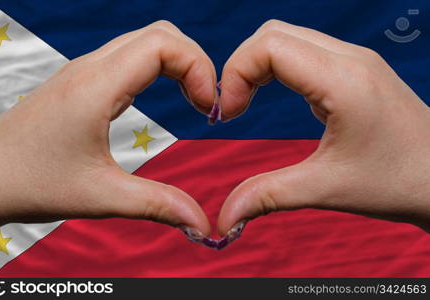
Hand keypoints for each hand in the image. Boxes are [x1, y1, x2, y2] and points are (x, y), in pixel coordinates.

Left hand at [0, 21, 215, 234]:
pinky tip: (168, 98)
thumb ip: (157, 205)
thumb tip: (201, 224)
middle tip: (208, 105)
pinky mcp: (83, 81)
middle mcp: (91, 68)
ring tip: (194, 102)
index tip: (209, 108)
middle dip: (195, 63)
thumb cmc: (30, 183)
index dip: (199, 68)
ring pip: (146, 42)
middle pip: (161, 35)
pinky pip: (132, 57)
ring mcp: (85, 71)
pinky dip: (161, 69)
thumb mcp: (100, 197)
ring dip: (179, 65)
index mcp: (96, 86)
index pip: (163, 44)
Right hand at [217, 20, 429, 235]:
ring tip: (247, 104)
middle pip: (273, 34)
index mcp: (344, 81)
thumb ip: (269, 195)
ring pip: (288, 38)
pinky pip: (305, 51)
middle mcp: (350, 59)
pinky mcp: (355, 71)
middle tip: (233, 109)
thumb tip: (225, 217)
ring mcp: (355, 61)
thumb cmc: (396, 182)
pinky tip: (274, 96)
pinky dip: (277, 68)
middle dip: (241, 67)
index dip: (236, 74)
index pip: (269, 46)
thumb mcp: (326, 189)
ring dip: (258, 66)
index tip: (229, 115)